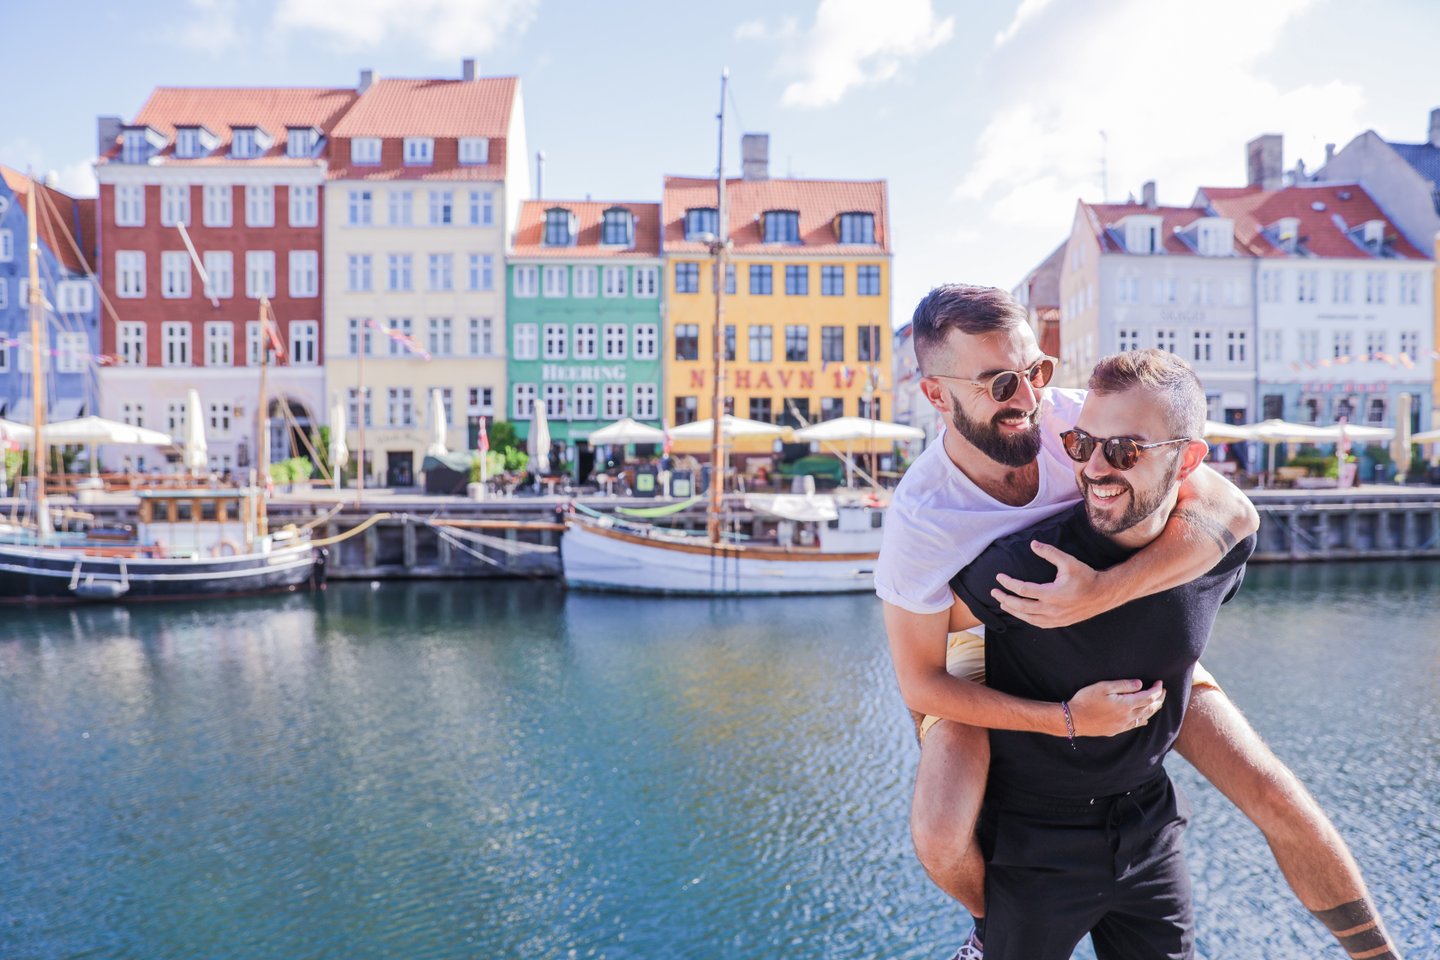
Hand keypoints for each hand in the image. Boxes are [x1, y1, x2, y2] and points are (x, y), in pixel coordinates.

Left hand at [992, 541, 1107, 627]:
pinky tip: (1021, 613)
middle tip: (993, 592)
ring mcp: (1055, 619)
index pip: (1023, 590)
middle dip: (1005, 599)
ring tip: (1003, 604)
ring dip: (1013, 611)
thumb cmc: (1086, 576)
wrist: (1103, 594)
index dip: (1008, 584)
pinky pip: (1038, 623)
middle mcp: (1051, 609)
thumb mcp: (1068, 561)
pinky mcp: (1060, 623)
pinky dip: (1026, 618)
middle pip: (1021, 606)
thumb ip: (1049, 552)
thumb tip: (1032, 544)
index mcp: (1051, 594)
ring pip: (1028, 618)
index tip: (999, 577)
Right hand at [1067, 679, 1164, 736]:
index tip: (1159, 682)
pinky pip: (1135, 725)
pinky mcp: (1116, 730)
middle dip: (1159, 699)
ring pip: (1144, 717)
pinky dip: (1143, 720)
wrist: (1074, 719)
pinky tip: (1145, 719)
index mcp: (1126, 704)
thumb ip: (1123, 685)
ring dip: (1153, 709)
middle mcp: (1128, 716)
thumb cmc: (1086, 700)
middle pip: (1150, 708)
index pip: (1148, 697)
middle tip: (1163, 691)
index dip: (1156, 690)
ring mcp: (1123, 725)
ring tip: (1158, 703)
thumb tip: (1140, 684)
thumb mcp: (1103, 687)